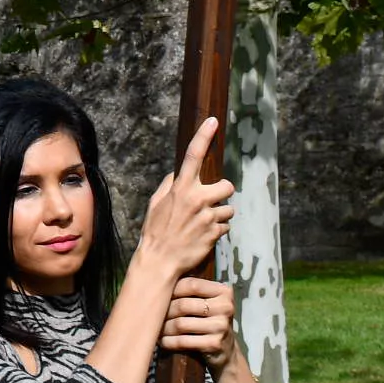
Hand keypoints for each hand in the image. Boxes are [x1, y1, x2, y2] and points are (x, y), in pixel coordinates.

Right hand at [137, 117, 234, 274]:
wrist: (160, 261)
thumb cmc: (155, 231)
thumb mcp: (155, 203)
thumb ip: (169, 185)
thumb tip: (178, 172)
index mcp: (181, 188)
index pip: (193, 155)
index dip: (204, 136)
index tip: (212, 121)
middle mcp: (197, 199)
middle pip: (226, 186)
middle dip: (222, 193)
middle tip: (210, 202)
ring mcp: (208, 217)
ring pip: (228, 209)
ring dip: (219, 215)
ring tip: (202, 224)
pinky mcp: (215, 233)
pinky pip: (225, 226)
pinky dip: (217, 230)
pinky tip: (203, 236)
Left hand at [159, 277, 238, 364]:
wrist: (225, 351)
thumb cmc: (208, 321)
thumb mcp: (206, 302)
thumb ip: (190, 289)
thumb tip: (157, 278)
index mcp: (224, 292)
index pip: (191, 284)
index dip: (171, 289)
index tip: (156, 295)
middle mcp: (226, 307)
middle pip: (183, 305)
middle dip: (164, 312)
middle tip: (151, 315)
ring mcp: (221, 326)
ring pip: (181, 324)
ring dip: (164, 328)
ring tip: (156, 328)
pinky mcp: (214, 344)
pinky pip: (183, 341)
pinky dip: (169, 341)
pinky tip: (163, 341)